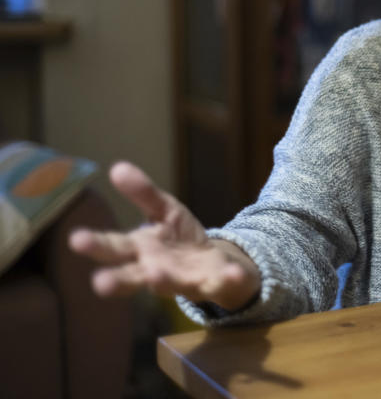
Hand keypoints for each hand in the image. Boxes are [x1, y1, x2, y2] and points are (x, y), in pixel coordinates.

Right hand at [69, 161, 260, 310]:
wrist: (214, 266)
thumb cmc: (179, 239)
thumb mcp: (164, 210)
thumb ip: (143, 193)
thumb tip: (117, 167)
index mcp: (141, 251)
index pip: (114, 247)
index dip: (96, 245)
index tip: (76, 239)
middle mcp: (156, 271)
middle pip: (132, 276)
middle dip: (116, 280)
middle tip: (99, 283)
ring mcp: (185, 281)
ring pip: (172, 285)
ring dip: (163, 281)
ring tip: (155, 276)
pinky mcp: (215, 284)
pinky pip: (222, 283)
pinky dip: (228, 279)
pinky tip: (232, 273)